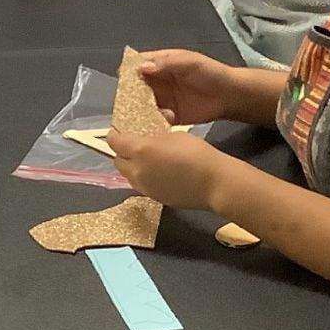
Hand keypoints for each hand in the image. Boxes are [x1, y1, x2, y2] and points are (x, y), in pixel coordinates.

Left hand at [108, 130, 227, 209]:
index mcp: (139, 150)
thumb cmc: (196, 153)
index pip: (115, 142)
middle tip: (134, 145)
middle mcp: (136, 171)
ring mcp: (144, 187)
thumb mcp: (174, 135)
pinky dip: (144, 177)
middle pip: (118, 161)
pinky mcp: (154, 198)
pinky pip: (141, 185)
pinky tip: (159, 173)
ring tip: (147, 159)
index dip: (115, 135)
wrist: (214, 183)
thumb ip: (155, 137)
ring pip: (128, 175)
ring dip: (131, 166)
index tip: (119, 132)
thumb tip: (149, 139)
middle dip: (122, 152)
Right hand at [135, 49, 236, 125]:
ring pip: (142, 104)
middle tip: (127, 102)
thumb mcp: (189, 62)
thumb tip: (142, 68)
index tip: (122, 79)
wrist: (229, 95)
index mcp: (161, 65)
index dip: (129, 70)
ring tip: (137, 115)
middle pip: (136, 87)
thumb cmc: (210, 72)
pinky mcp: (169, 116)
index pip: (139, 65)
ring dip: (137, 110)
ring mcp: (162, 100)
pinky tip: (150, 125)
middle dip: (129, 94)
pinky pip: (154, 119)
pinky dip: (149, 122)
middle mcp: (157, 83)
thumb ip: (166, 64)